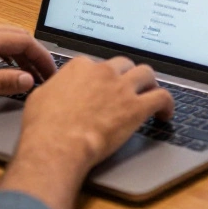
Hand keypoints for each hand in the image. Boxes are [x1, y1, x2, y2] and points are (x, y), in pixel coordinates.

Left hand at [0, 23, 56, 112]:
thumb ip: (1, 82)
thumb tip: (27, 78)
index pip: (23, 40)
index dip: (42, 56)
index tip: (51, 72)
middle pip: (15, 34)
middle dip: (34, 53)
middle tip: (44, 73)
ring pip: (2, 36)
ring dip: (19, 52)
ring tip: (29, 72)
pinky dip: (4, 51)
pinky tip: (4, 66)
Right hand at [19, 56, 174, 165]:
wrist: (57, 144)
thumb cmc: (43, 127)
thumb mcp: (40, 97)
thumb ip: (54, 87)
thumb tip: (56, 89)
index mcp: (80, 67)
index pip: (97, 64)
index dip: (102, 76)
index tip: (103, 86)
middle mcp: (104, 71)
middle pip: (124, 65)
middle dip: (127, 75)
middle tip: (128, 88)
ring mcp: (122, 88)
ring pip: (146, 73)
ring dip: (149, 83)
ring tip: (150, 94)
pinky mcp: (137, 107)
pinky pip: (162, 97)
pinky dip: (167, 103)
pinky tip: (165, 113)